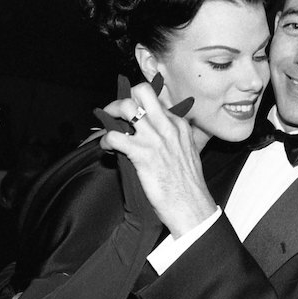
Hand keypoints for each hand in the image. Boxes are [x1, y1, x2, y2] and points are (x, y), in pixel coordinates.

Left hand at [99, 82, 215, 237]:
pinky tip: (106, 148)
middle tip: (114, 112)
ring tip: (106, 127)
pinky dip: (105, 140)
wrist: (191, 206)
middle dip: (123, 99)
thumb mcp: (189, 152)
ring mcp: (155, 139)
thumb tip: (160, 134)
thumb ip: (177, 138)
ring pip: (126, 109)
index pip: (155, 100)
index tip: (130, 114)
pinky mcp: (142, 155)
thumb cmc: (188, 185)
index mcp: (179, 125)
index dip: (138, 104)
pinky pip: (115, 136)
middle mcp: (167, 127)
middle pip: (142, 93)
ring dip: (110, 115)